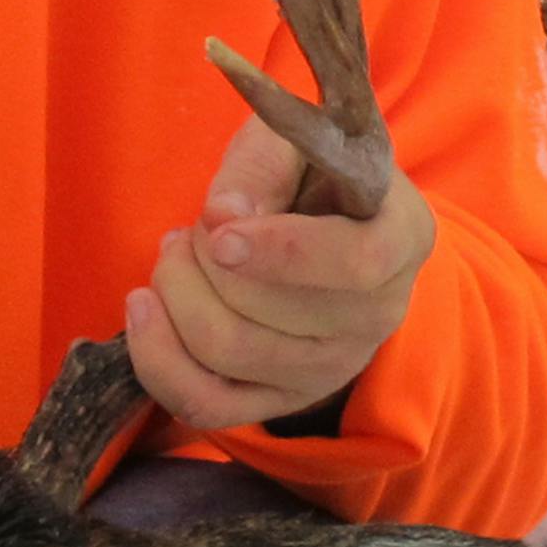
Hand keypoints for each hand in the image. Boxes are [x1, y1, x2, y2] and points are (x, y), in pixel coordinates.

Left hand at [123, 115, 433, 434]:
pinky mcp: (281, 400)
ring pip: (229, 351)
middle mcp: (380, 315)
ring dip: (177, 292)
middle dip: (203, 258)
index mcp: (402, 238)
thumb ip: (261, 165)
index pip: (355, 263)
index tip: (218, 230)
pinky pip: (207, 405)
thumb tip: (224, 215)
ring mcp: (332, 367)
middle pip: (269, 314)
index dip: (280, 251)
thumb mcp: (290, 141)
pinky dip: (158, 358)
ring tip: (177, 251)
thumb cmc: (308, 173)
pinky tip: (145, 307)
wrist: (321, 224)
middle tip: (196, 225)